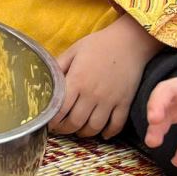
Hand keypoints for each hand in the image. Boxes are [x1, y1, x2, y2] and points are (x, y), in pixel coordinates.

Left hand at [53, 16, 163, 138]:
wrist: (130, 42)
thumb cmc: (99, 44)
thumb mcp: (74, 50)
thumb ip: (59, 66)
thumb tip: (46, 78)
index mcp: (77, 81)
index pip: (60, 109)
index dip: (53, 121)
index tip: (49, 124)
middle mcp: (92, 94)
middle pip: (76, 122)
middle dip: (65, 129)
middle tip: (61, 129)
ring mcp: (110, 101)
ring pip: (94, 127)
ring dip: (84, 133)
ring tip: (78, 131)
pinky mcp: (125, 103)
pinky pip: (116, 125)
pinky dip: (109, 133)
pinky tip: (103, 133)